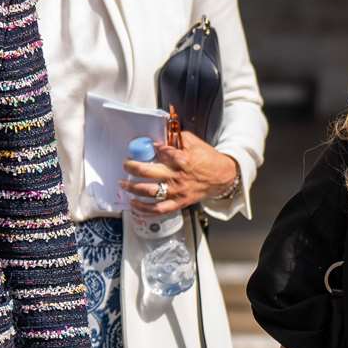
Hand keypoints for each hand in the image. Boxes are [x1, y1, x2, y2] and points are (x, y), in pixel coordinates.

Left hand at [120, 130, 237, 214]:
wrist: (223, 177)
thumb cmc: (208, 159)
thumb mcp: (194, 143)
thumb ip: (177, 138)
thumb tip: (161, 137)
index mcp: (183, 160)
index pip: (161, 152)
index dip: (151, 148)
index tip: (145, 146)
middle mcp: (178, 177)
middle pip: (149, 173)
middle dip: (133, 168)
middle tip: (126, 164)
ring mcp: (178, 191)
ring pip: (150, 192)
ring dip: (133, 188)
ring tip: (124, 184)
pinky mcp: (179, 202)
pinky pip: (159, 209)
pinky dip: (145, 209)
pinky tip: (135, 205)